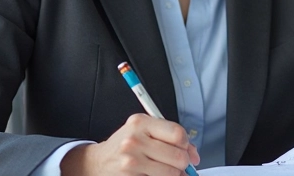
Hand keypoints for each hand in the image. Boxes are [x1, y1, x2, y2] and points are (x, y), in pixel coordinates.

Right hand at [60, 113, 200, 175]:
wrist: (99, 161)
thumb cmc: (126, 145)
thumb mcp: (144, 131)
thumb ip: (169, 136)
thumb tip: (193, 154)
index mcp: (141, 122)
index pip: (177, 134)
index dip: (188, 145)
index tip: (189, 152)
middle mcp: (134, 140)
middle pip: (178, 156)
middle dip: (184, 163)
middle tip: (180, 164)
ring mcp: (131, 161)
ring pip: (172, 173)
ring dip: (175, 174)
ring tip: (167, 170)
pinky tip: (155, 174)